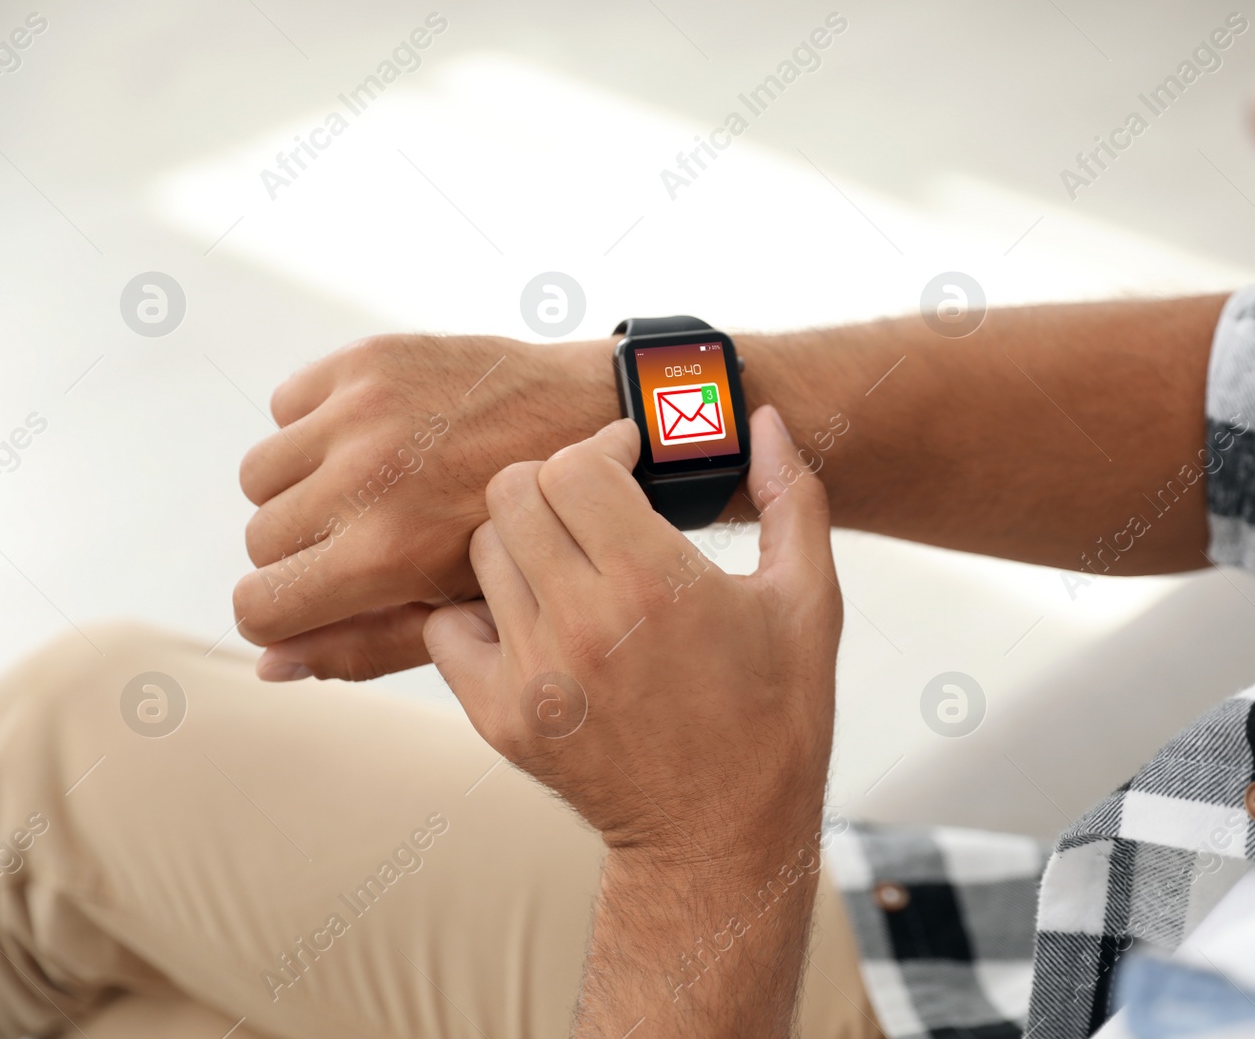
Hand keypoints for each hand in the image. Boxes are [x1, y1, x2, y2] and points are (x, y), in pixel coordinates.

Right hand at [232, 333, 613, 680]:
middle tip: (360, 544)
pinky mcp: (369, 359)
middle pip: (258, 540)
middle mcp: (363, 479)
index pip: (259, 606)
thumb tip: (268, 665)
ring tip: (364, 493)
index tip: (311, 602)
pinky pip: (286, 406)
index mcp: (386, 553)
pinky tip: (376, 441)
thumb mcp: (464, 610)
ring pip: (260, 474)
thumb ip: (365, 644)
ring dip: (298, 489)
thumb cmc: (537, 534)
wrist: (592, 419)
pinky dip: (315, 427)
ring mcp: (363, 412)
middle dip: (297, 554)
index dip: (280, 615)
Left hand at [424, 407, 841, 866]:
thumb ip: (792, 496)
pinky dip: (479, 611)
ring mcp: (532, 675)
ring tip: (568, 563)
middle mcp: (583, 624)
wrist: (722, 836)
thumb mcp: (809, 601)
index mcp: (656, 583)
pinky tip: (534, 619)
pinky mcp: (498, 717)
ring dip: (520, 541)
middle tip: (590, 504)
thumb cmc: (774, 715)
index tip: (626, 463)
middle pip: (512, 494)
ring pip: (480, 552)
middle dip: (553, 483)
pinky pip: (446, 628)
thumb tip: (762, 419)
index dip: (600, 449)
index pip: (573, 466)